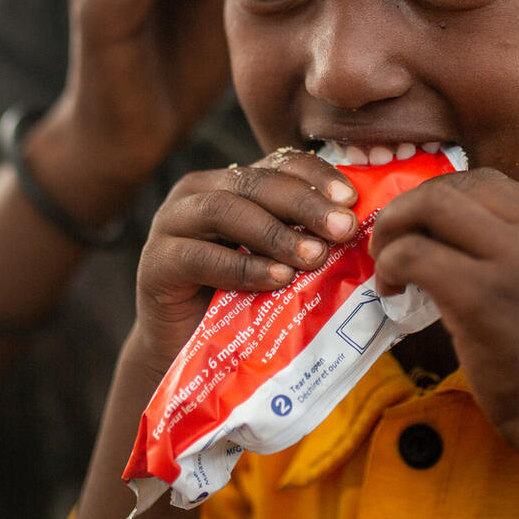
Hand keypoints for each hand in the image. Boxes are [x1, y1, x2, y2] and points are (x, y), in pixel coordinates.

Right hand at [130, 150, 360, 365]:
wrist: (193, 356)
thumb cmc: (248, 304)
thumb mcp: (284, 262)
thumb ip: (310, 238)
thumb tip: (363, 229)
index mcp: (235, 182)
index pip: (281, 163)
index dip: (317, 175)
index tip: (352, 200)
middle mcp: (199, 192)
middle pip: (257, 182)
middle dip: (305, 203)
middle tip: (343, 228)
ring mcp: (171, 223)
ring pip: (226, 210)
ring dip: (275, 233)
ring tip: (314, 257)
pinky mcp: (155, 262)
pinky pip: (200, 256)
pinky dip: (242, 267)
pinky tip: (277, 279)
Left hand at [369, 170, 518, 456]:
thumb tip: (449, 236)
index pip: (485, 182)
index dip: (439, 198)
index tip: (420, 229)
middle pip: (452, 187)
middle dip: (408, 208)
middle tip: (389, 242)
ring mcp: (513, 260)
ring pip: (429, 208)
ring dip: (394, 230)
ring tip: (385, 265)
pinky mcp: (482, 296)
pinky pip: (414, 255)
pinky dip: (390, 266)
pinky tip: (391, 292)